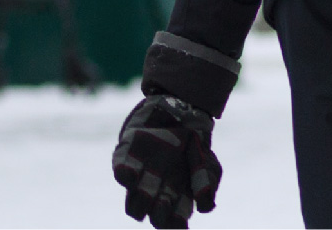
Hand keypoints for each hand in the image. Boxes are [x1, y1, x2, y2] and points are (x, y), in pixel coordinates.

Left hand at [113, 93, 221, 228]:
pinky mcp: (126, 159)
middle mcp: (157, 194)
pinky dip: (125, 176)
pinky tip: (132, 174)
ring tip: (148, 188)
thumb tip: (204, 206)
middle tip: (164, 200)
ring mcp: (140, 178)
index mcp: (177, 199)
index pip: (173, 223)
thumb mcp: (210, 164)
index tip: (181, 212)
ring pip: (133, 206)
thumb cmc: (193, 145)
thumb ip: (209, 182)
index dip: (176, 222)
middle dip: (159, 213)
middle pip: (153, 217)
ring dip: (141, 200)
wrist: (179, 113)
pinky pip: (121, 174)